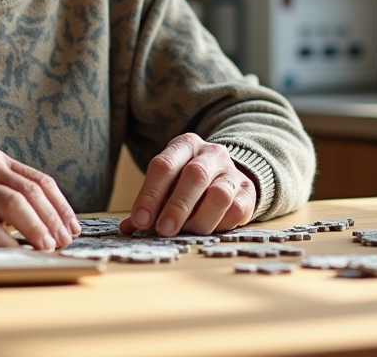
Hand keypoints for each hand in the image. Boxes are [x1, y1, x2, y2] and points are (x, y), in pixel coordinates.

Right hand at [0, 149, 80, 249]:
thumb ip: (7, 195)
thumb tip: (49, 226)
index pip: (40, 181)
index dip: (61, 206)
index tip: (72, 228)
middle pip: (30, 192)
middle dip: (52, 220)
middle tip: (63, 242)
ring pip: (12, 204)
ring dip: (35, 229)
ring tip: (47, 247)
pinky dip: (4, 241)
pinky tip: (16, 253)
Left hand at [119, 133, 255, 235]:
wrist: (227, 176)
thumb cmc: (186, 183)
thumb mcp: (167, 184)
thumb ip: (149, 204)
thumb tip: (128, 228)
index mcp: (184, 145)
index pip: (164, 165)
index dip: (150, 194)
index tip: (141, 221)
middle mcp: (211, 153)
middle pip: (195, 176)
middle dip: (177, 206)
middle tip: (163, 230)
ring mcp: (232, 172)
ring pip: (219, 195)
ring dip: (199, 220)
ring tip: (186, 232)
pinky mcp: (248, 192)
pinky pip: (236, 211)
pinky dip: (219, 225)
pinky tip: (208, 230)